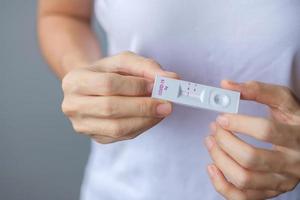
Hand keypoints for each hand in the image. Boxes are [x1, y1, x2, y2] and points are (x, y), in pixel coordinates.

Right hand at [61, 51, 177, 143]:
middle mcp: (73, 105)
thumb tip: (171, 79)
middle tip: (167, 103)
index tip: (157, 85)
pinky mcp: (95, 137)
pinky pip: (122, 137)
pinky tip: (152, 117)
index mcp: (75, 81)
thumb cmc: (108, 73)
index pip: (108, 85)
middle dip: (143, 106)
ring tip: (162, 110)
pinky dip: (141, 127)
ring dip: (145, 119)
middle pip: (111, 108)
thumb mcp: (123, 61)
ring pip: (117, 127)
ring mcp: (82, 125)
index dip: (135, 86)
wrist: (91, 88)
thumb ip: (146, 67)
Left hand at [205, 80, 299, 199]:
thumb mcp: (283, 100)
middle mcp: (292, 163)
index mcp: (297, 136)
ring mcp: (281, 181)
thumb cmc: (292, 120)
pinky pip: (241, 197)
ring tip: (210, 143)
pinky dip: (221, 185)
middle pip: (251, 158)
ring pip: (244, 179)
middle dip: (225, 142)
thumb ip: (257, 90)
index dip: (239, 123)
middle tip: (214, 129)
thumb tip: (226, 86)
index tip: (221, 117)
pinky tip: (212, 166)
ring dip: (220, 160)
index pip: (266, 131)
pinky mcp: (269, 192)